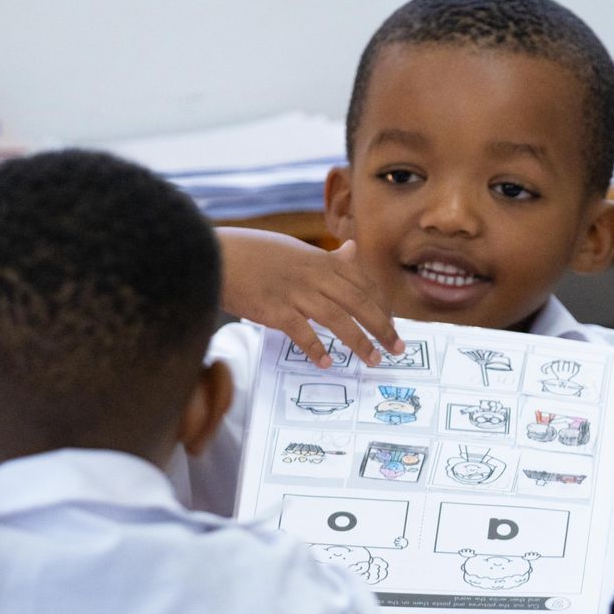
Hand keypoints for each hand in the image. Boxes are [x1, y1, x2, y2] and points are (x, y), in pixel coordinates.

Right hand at [216, 229, 403, 366]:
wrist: (215, 255)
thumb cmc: (254, 253)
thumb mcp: (296, 249)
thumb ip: (326, 257)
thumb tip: (352, 250)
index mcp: (320, 259)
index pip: (362, 283)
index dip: (381, 305)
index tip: (392, 324)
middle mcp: (313, 274)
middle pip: (359, 302)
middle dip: (382, 327)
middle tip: (398, 348)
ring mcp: (295, 292)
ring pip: (338, 319)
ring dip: (359, 342)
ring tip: (373, 360)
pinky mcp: (274, 309)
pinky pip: (302, 333)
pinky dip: (316, 349)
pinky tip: (326, 363)